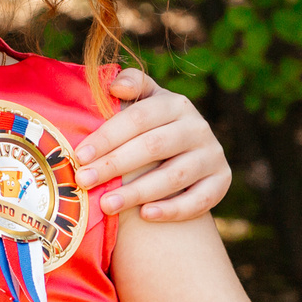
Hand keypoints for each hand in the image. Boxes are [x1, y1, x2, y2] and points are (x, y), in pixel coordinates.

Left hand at [73, 70, 231, 220]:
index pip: (138, 118)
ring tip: (106, 205)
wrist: (185, 153)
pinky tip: (145, 215)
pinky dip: (173, 209)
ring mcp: (212, 155)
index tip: (80, 155)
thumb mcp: (141, 102)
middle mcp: (197, 127)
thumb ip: (130, 86)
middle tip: (84, 181)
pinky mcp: (221, 181)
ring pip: (174, 176)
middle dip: (114, 165)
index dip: (107, 137)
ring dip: (138, 192)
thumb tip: (116, 86)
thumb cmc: (148, 128)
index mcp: (174, 104)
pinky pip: (199, 199)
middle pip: (153, 146)